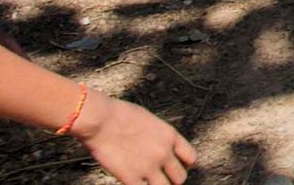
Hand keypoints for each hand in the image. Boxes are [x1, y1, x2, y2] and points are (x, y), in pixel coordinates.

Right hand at [70, 87, 195, 184]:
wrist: (102, 120)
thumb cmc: (121, 115)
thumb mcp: (151, 121)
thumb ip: (160, 137)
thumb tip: (162, 148)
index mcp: (171, 136)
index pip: (191, 158)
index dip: (185, 164)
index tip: (176, 166)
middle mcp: (164, 153)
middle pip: (181, 177)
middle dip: (173, 179)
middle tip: (162, 177)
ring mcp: (149, 167)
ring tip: (150, 182)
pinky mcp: (131, 178)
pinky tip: (134, 182)